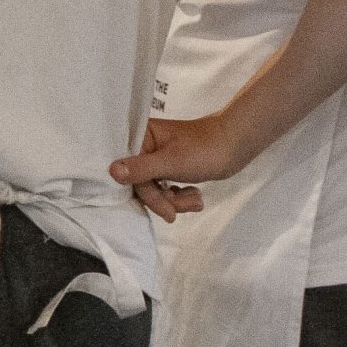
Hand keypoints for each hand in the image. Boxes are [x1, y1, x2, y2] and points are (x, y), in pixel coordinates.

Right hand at [111, 114, 255, 209]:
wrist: (236, 145)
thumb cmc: (205, 149)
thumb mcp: (172, 162)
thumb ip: (141, 169)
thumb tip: (110, 172)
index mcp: (139, 137)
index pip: (127, 171)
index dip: (144, 193)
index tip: (165, 209)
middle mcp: (142, 146)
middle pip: (139, 184)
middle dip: (162, 200)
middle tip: (180, 209)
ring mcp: (154, 158)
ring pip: (153, 190)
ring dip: (174, 201)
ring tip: (196, 200)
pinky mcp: (166, 167)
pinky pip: (163, 189)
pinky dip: (178, 197)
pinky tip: (195, 196)